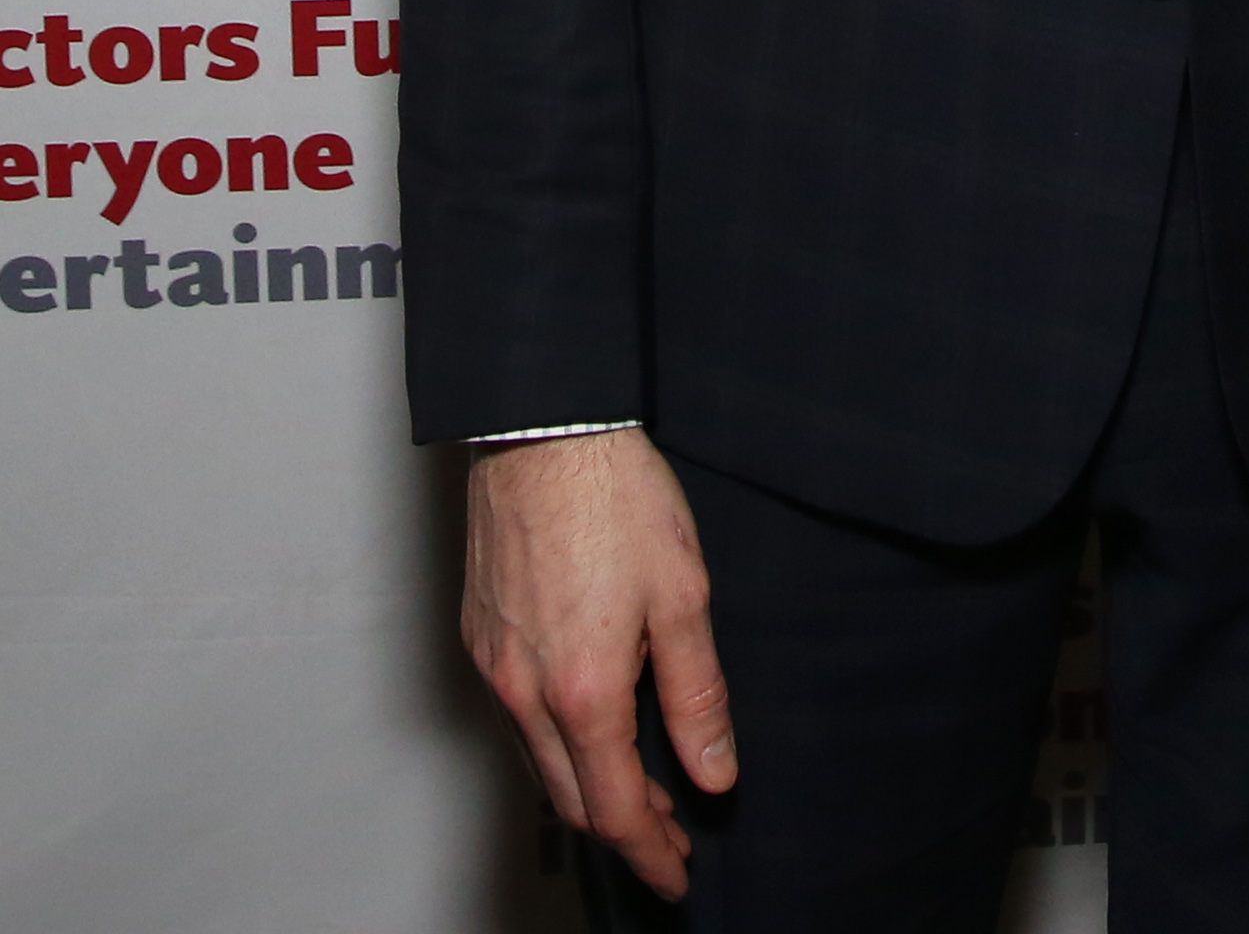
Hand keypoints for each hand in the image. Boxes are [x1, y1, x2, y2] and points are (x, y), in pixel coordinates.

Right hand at [462, 428, 736, 902]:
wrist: (542, 429)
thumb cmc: (615, 498)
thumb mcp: (684, 595)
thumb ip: (698, 694)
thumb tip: (714, 773)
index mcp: (583, 692)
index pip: (616, 809)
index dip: (650, 852)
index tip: (676, 874)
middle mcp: (525, 693)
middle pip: (571, 798)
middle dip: (623, 827)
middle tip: (669, 834)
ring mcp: (493, 667)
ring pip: (537, 761)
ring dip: (587, 785)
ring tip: (638, 785)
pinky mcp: (478, 635)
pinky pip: (515, 717)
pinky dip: (553, 741)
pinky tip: (586, 721)